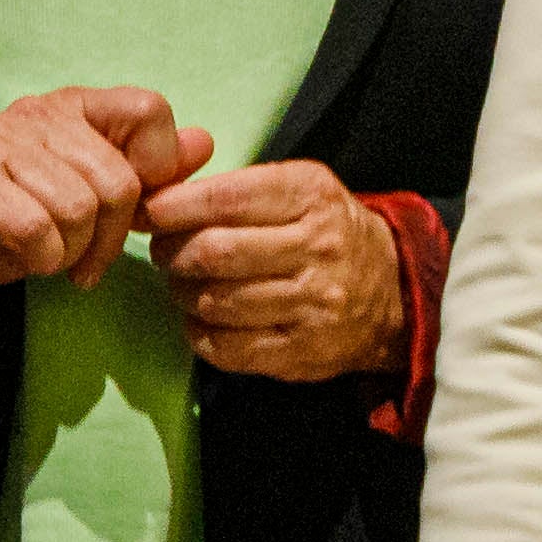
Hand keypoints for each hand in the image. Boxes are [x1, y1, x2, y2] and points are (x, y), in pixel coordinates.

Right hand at [0, 84, 202, 307]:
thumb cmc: (9, 217)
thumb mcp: (85, 193)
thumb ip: (145, 171)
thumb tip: (204, 143)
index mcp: (73, 108)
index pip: (150, 112)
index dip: (156, 171)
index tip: (133, 212)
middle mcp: (37, 115)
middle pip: (120, 180)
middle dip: (111, 237)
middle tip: (86, 259)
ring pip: (79, 208)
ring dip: (73, 251)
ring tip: (52, 256)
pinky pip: (34, 228)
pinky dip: (40, 258)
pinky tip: (27, 258)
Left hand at [144, 156, 406, 380]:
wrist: (393, 293)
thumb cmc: (328, 232)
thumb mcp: (302, 189)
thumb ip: (239, 188)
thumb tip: (161, 199)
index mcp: (312, 197)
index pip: (229, 199)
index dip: (176, 206)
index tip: (149, 212)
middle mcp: (317, 249)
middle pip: (217, 252)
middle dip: (172, 252)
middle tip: (161, 251)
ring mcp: (312, 305)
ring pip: (217, 301)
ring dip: (183, 292)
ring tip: (182, 282)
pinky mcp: (301, 352)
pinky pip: (227, 347)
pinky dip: (199, 332)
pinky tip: (201, 317)